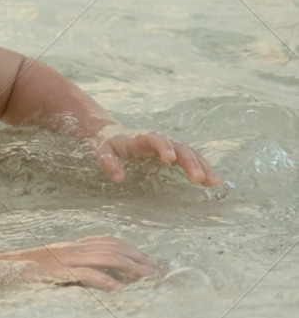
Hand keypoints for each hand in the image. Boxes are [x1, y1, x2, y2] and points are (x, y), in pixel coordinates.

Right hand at [0, 237, 158, 290]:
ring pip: (106, 258)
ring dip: (131, 268)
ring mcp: (64, 259)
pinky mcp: (57, 272)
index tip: (147, 260)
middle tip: (156, 272)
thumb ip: (70, 266)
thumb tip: (94, 276)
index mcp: (70, 245)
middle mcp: (70, 248)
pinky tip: (120, 289)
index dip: (131, 248)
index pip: (108, 240)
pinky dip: (106, 281)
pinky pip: (87, 274)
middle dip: (138, 259)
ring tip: (147, 278)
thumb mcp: (49, 263)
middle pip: (113, 247)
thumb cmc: (21, 270)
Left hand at [92, 127, 220, 186]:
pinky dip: (203, 168)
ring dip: (202, 166)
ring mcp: (171, 145)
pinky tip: (213, 181)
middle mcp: (161, 139)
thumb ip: (108, 163)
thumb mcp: (103, 152)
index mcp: (143, 137)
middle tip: (198, 178)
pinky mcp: (176, 153)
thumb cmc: (110, 146)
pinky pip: (193, 159)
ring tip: (213, 181)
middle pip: (179, 147)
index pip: (156, 139)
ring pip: (190, 153)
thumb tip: (118, 178)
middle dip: (190, 162)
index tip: (170, 159)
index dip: (164, 147)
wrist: (115, 135)